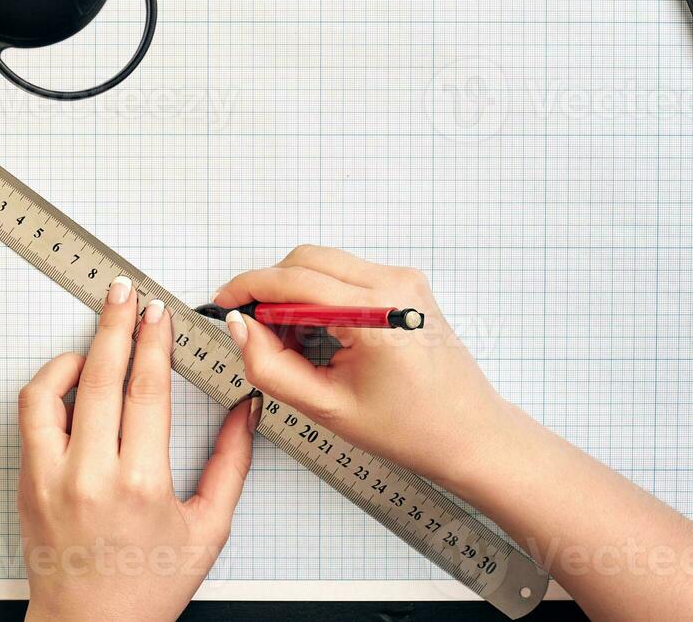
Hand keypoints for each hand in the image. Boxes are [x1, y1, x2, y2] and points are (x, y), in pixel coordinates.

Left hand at [18, 276, 254, 621]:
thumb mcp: (208, 529)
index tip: (158, 312)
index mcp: (142, 483)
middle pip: (101, 375)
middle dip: (116, 324)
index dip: (153, 341)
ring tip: (98, 332)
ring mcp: (51, 478)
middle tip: (124, 293)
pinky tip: (71, 377)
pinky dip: (49, 385)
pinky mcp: (28, 482)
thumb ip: (232, 462)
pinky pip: (31, 415)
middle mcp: (91, 476)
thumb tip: (246, 409)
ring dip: (76, 350)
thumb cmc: (147, 587)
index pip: (146, 389)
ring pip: (53, 390)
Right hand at [215, 246, 516, 491]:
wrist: (470, 433)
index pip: (292, 279)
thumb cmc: (410, 427)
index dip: (247, 287)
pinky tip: (320, 335)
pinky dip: (321, 294)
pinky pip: (347, 274)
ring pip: (324, 263)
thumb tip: (240, 327)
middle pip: (305, 260)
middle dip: (271, 289)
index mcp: (373, 312)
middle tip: (256, 334)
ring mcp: (403, 278)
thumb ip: (271, 366)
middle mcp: (392, 282)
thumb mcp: (327, 407)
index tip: (222, 303)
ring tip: (294, 343)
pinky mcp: (407, 284)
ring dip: (296, 292)